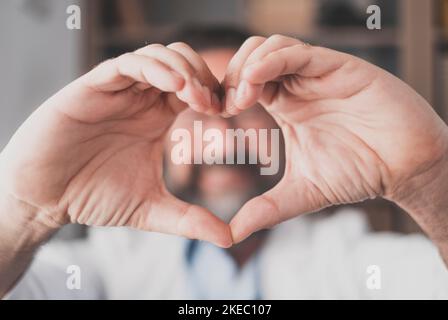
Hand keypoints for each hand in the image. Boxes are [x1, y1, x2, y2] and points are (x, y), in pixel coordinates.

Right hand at [0, 42, 231, 247]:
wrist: (45, 198)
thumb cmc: (93, 197)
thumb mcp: (150, 209)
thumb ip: (188, 220)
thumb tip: (229, 238)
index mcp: (157, 118)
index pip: (195, 88)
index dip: (215, 94)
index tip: (230, 112)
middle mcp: (140, 99)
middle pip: (182, 62)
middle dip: (204, 76)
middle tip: (214, 104)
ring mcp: (117, 91)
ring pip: (158, 56)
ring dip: (183, 69)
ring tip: (195, 95)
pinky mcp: (92, 87)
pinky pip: (126, 64)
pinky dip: (153, 68)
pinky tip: (173, 85)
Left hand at [224, 35, 447, 242]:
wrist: (404, 168)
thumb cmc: (358, 173)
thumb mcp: (302, 192)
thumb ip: (267, 209)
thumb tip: (231, 235)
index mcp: (287, 105)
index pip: (245, 82)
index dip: (224, 92)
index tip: (211, 113)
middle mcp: (300, 84)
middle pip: (251, 57)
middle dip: (230, 74)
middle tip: (223, 104)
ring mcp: (318, 74)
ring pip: (270, 46)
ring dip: (247, 66)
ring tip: (241, 97)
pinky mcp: (340, 67)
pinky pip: (299, 51)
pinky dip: (272, 60)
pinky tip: (255, 80)